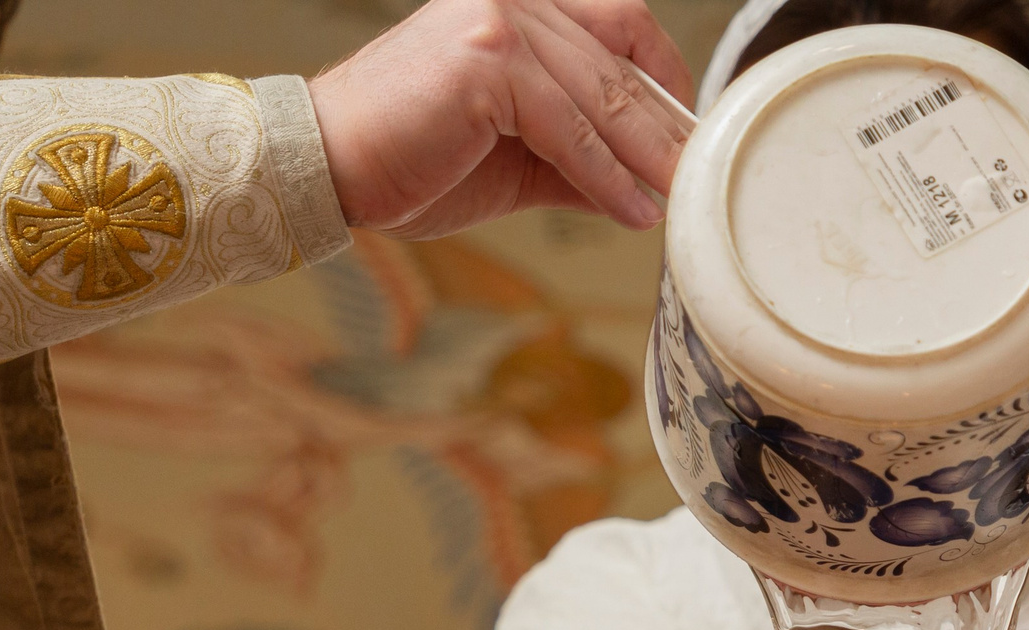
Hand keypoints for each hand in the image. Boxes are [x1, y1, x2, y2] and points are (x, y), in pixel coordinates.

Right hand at [307, 0, 692, 239]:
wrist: (328, 166)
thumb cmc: (407, 157)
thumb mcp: (516, 159)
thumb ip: (577, 158)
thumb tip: (640, 183)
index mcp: (519, 5)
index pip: (620, 25)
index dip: (665, 78)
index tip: (690, 133)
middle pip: (620, 57)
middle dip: (666, 125)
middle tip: (701, 176)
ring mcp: (498, 21)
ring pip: (601, 93)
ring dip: (647, 155)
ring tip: (677, 200)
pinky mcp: (486, 63)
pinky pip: (569, 127)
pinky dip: (606, 174)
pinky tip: (631, 209)